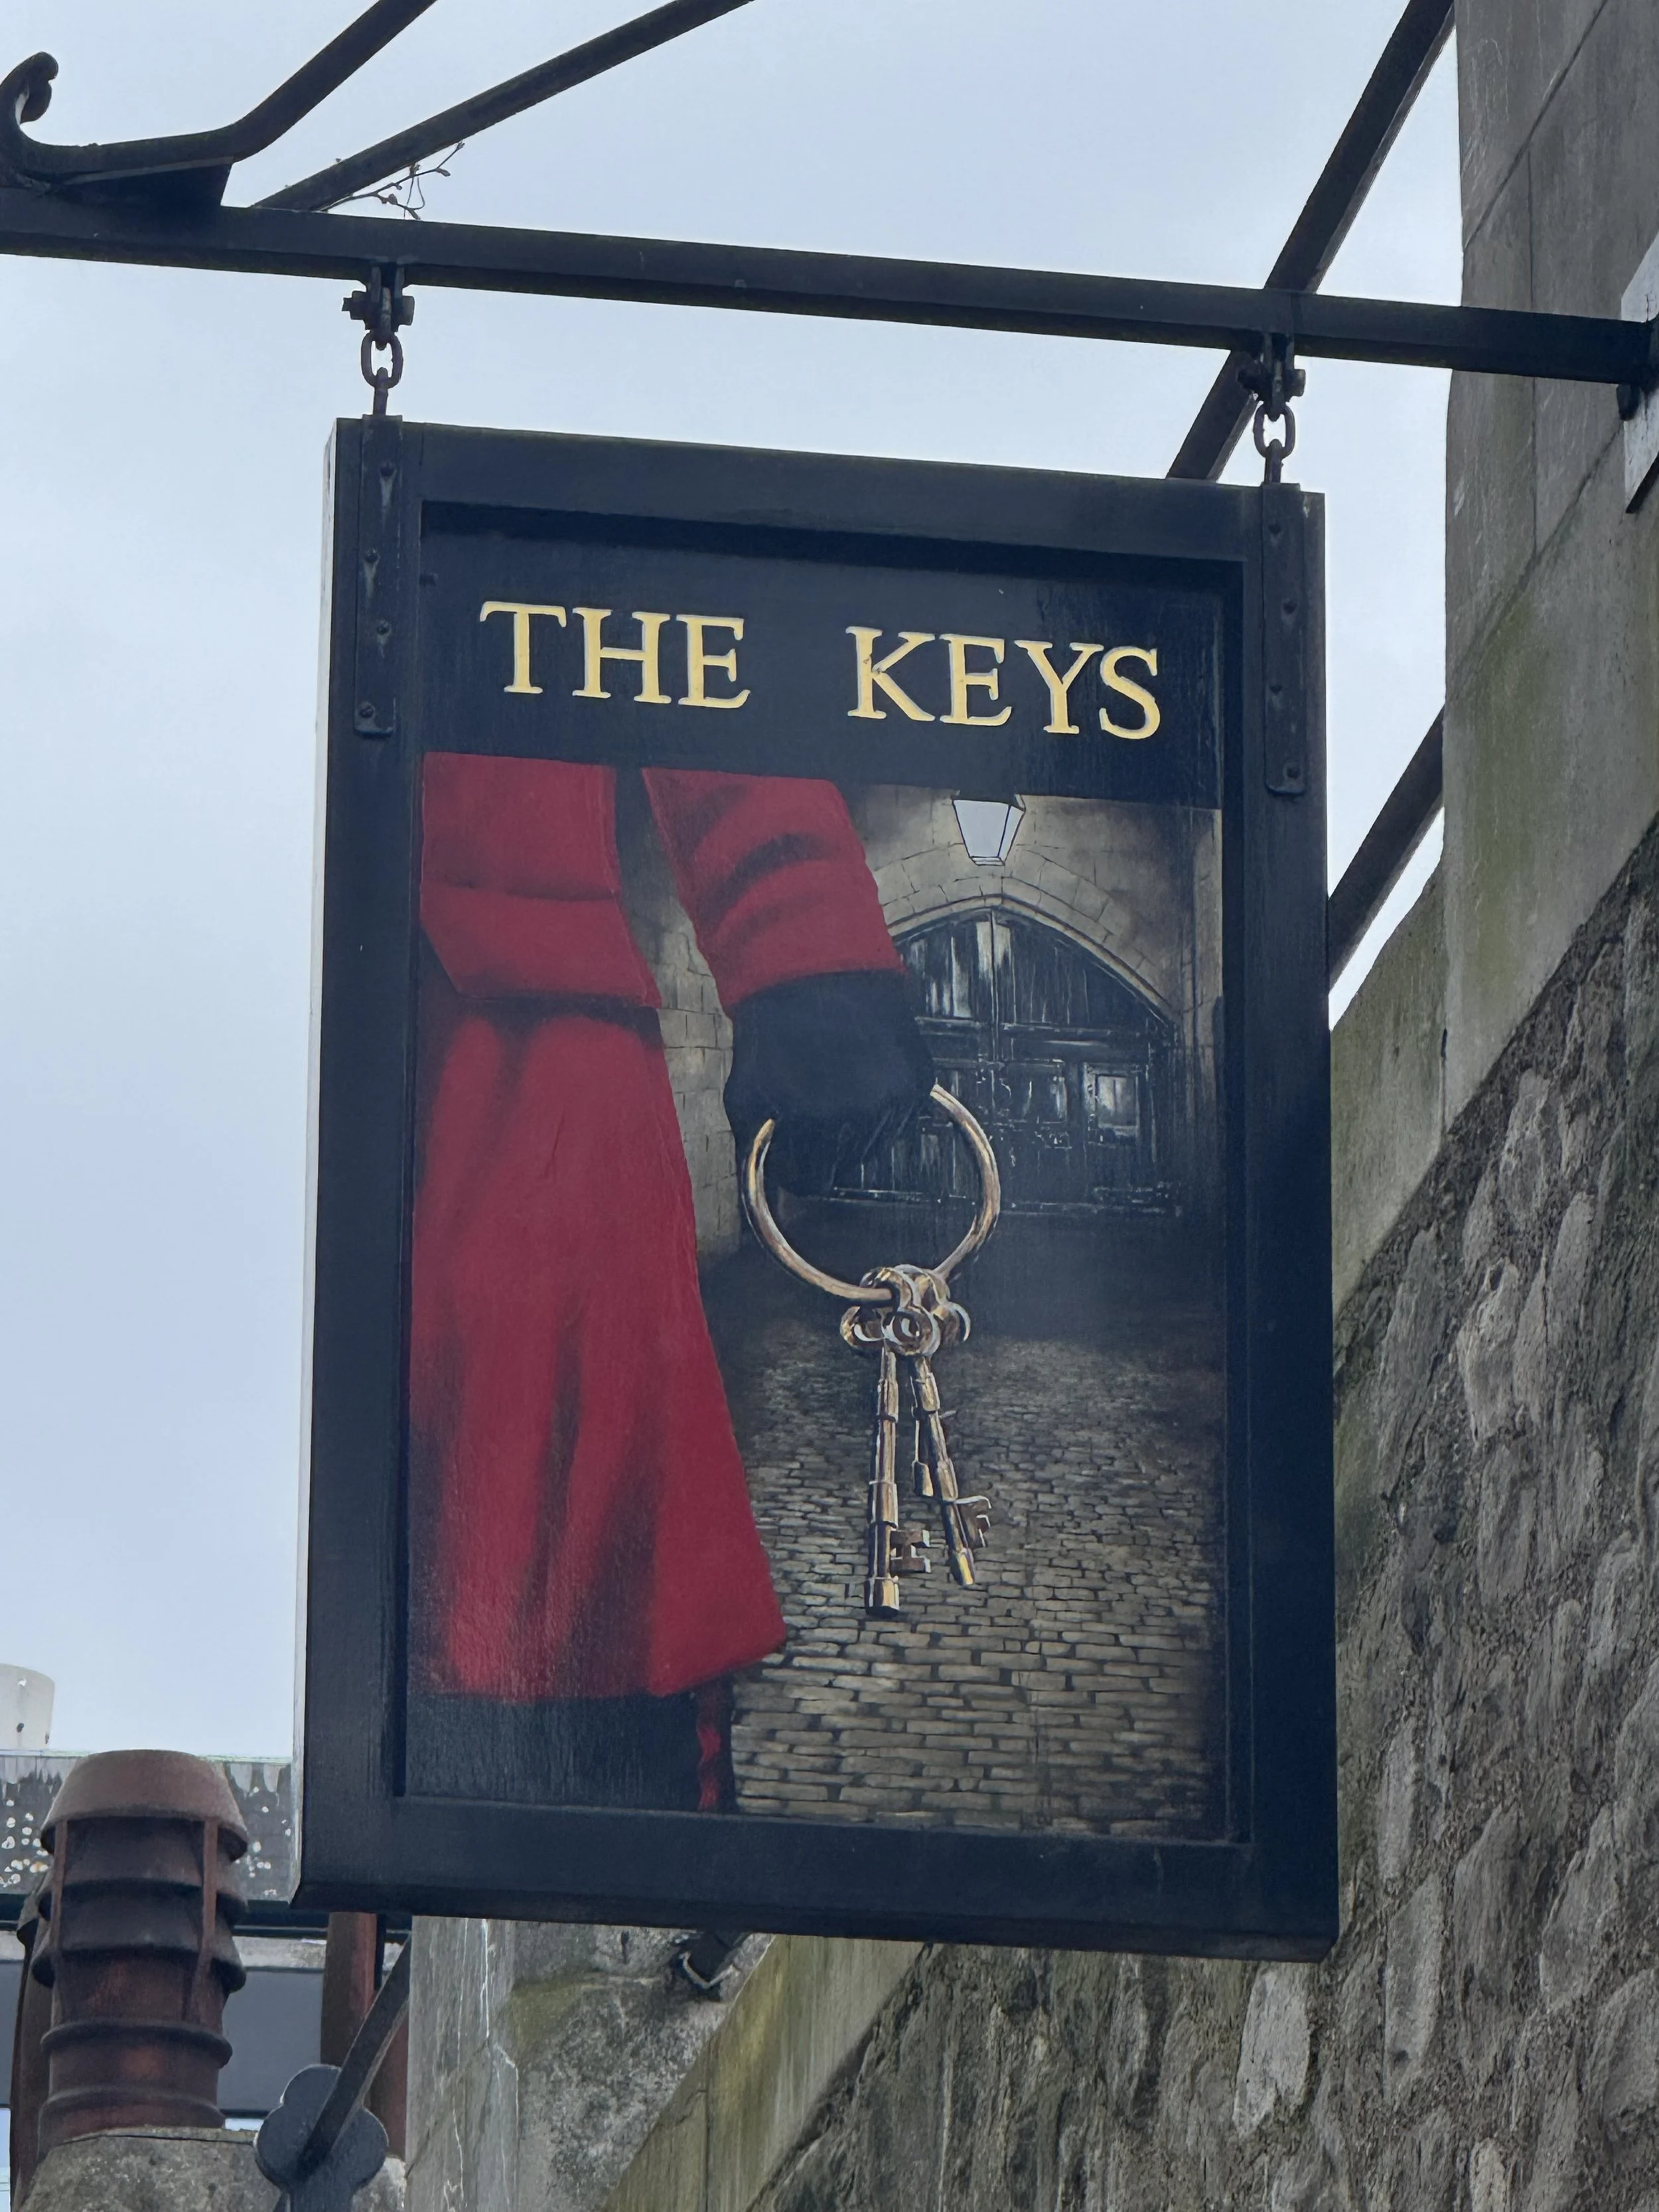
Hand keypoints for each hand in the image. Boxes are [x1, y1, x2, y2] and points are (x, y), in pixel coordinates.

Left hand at [723, 970, 934, 1194]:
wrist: (814, 964)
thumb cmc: (773, 1024)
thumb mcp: (745, 1089)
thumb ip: (752, 1144)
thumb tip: (764, 1182)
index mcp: (810, 1121)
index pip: (808, 1179)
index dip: (795, 1168)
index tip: (793, 1154)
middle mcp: (857, 1113)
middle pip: (844, 1165)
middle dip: (824, 1147)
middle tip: (812, 1110)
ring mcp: (893, 1096)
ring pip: (874, 1145)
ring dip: (854, 1128)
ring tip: (836, 1087)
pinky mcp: (918, 1079)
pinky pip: (901, 1118)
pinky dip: (882, 1106)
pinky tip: (861, 1075)